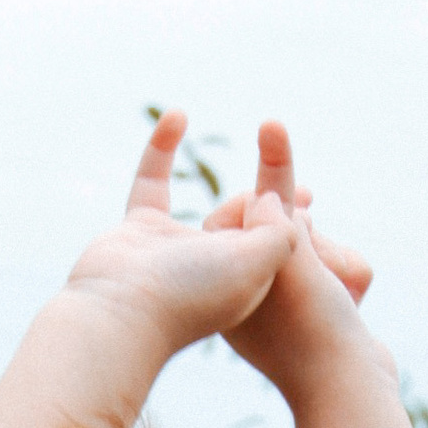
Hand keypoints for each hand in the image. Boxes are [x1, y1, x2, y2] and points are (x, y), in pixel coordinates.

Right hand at [63, 110, 297, 361]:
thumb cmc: (189, 292)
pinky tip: (179, 114)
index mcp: (242, 286)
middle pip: (247, 231)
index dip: (294, 222)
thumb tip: (271, 198)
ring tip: (253, 147)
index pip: (275, 248)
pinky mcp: (138, 230)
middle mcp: (211, 272)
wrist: (117, 313)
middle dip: (264, 207)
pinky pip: (152, 181)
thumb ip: (280, 232)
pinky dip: (161, 147)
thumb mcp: (257, 264)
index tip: (309, 195)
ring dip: (231, 195)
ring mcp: (174, 251)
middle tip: (291, 189)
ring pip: (210, 214)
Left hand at [205, 120, 397, 406]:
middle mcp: (249, 304)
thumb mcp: (286, 262)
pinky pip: (332, 281)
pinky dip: (347, 280)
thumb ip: (272, 220)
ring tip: (341, 282)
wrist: (347, 394)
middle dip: (308, 233)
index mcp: (227, 291)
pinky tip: (354, 297)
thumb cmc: (312, 329)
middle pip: (280, 236)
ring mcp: (284, 317)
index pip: (238, 224)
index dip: (267, 201)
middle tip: (320, 224)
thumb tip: (263, 195)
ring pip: (312, 256)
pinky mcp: (318, 325)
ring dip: (334, 257)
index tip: (303, 198)